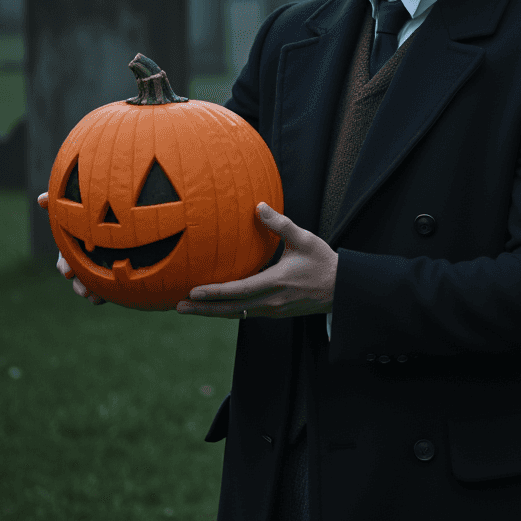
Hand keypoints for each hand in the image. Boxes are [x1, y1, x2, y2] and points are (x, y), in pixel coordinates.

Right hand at [38, 191, 105, 304]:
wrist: (122, 215)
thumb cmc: (90, 209)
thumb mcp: (74, 206)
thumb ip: (58, 204)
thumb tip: (40, 200)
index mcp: (74, 249)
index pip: (65, 261)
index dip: (65, 266)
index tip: (68, 271)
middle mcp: (83, 261)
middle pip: (80, 278)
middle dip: (79, 285)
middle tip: (83, 291)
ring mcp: (97, 268)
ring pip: (91, 285)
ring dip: (91, 292)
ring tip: (94, 297)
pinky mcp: (112, 273)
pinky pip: (107, 288)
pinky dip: (104, 294)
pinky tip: (105, 297)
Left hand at [176, 202, 337, 320]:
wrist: (342, 289)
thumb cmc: (323, 262)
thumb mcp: (304, 239)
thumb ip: (280, 224)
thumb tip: (258, 205)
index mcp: (277, 282)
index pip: (239, 291)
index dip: (214, 292)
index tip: (193, 291)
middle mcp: (272, 301)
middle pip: (231, 310)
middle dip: (203, 309)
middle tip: (178, 306)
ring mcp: (273, 310)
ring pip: (237, 314)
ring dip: (212, 312)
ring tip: (189, 308)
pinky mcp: (275, 312)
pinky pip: (246, 313)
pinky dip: (227, 311)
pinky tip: (214, 307)